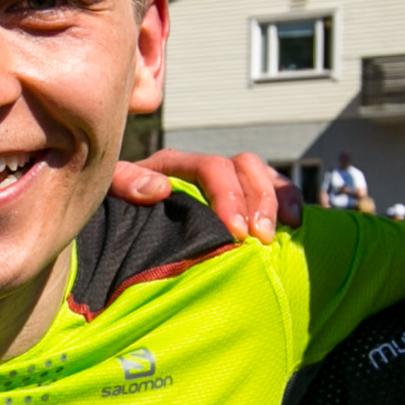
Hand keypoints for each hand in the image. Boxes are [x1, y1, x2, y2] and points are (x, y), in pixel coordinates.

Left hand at [115, 149, 285, 243]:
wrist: (113, 239)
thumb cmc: (112, 219)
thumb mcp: (108, 195)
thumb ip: (125, 183)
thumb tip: (160, 188)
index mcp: (173, 164)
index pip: (212, 167)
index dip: (228, 197)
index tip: (236, 233)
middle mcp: (203, 170)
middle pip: (244, 166)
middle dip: (259, 201)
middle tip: (261, 238)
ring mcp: (225, 184)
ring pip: (263, 174)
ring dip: (278, 199)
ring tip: (286, 229)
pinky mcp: (239, 202)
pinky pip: (272, 191)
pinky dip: (288, 202)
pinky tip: (295, 224)